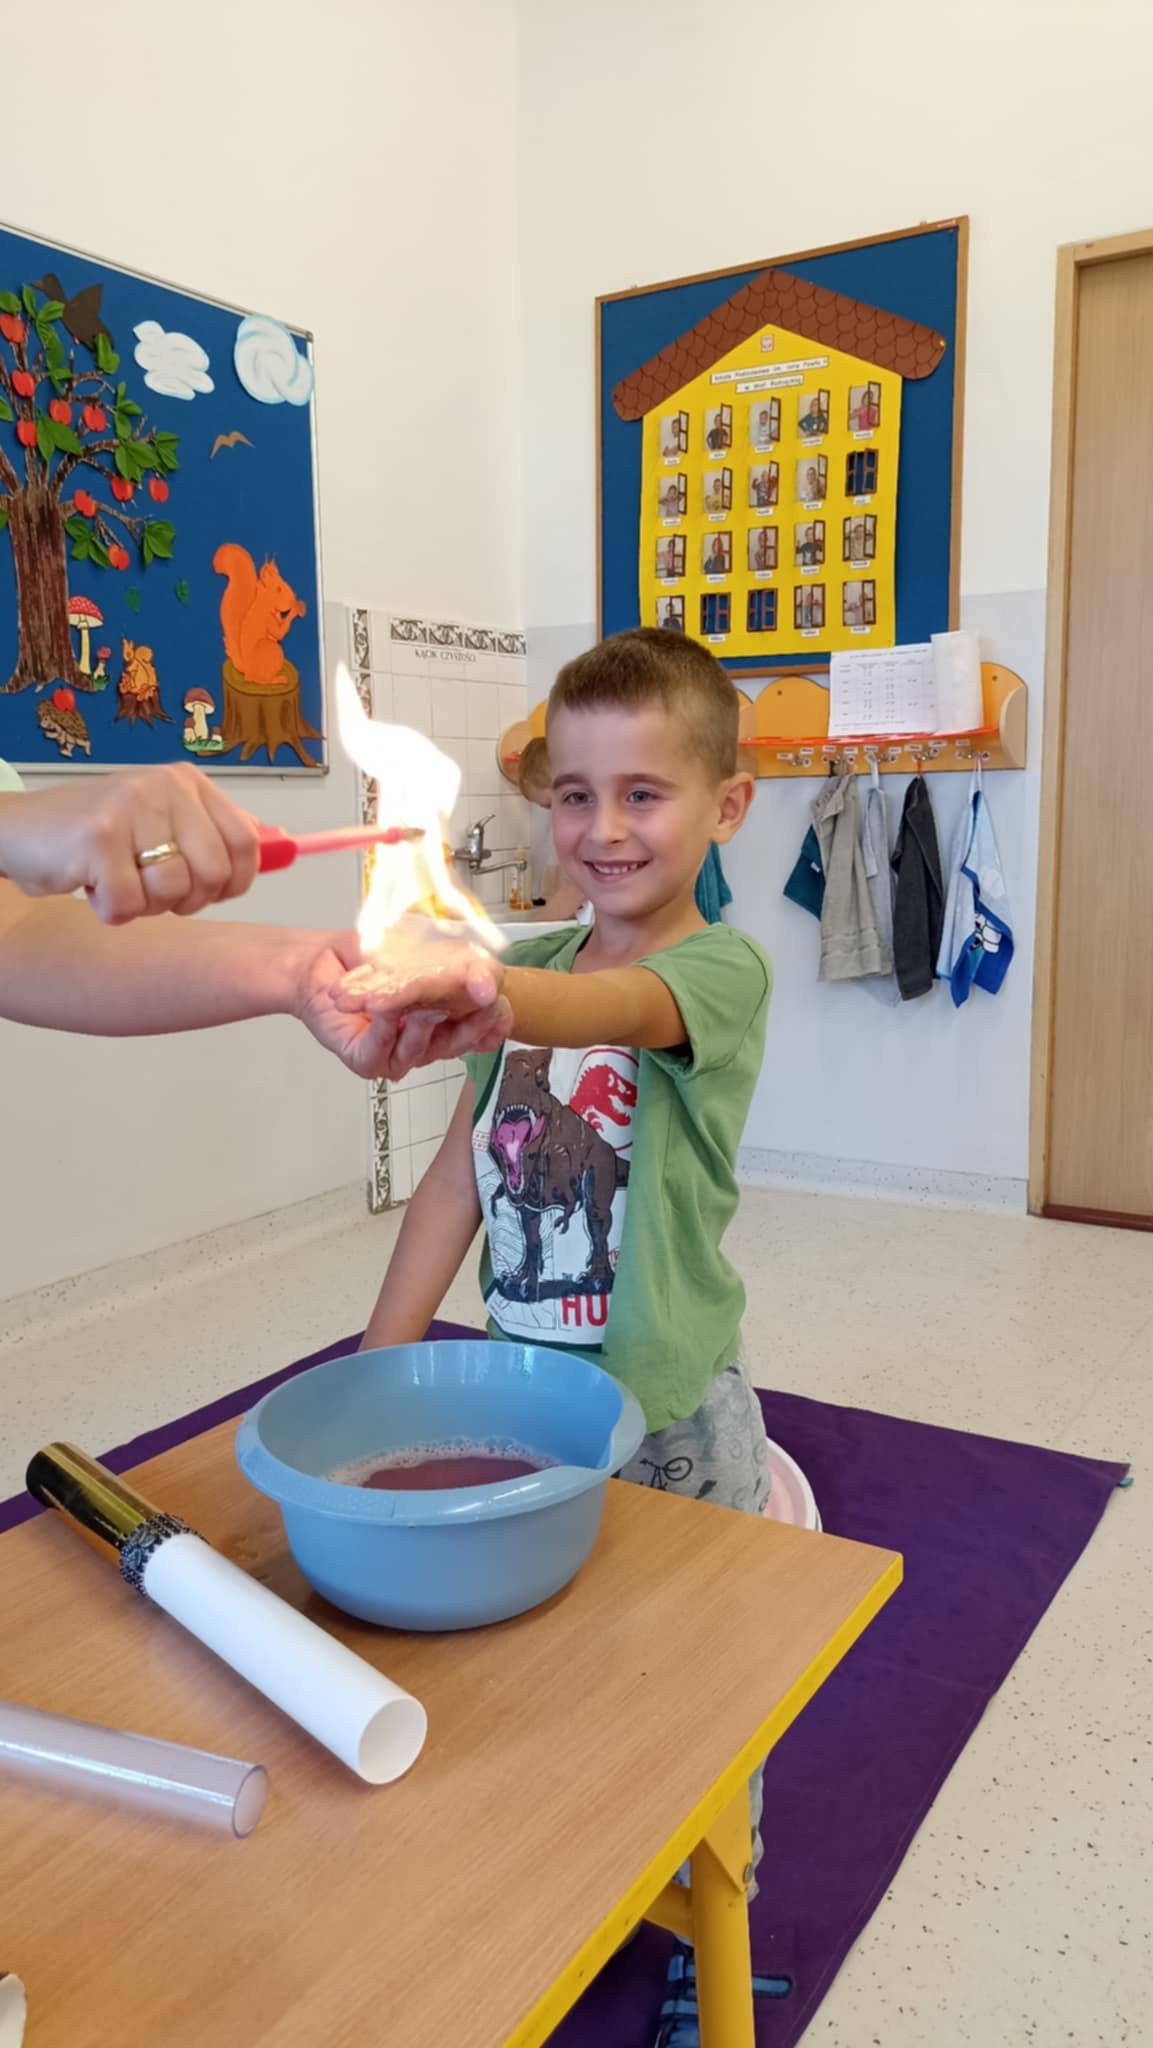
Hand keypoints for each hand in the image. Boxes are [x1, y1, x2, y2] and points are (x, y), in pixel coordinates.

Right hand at [0, 765, 259, 923]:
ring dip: (145, 905)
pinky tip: (92, 886)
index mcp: (188, 782)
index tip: (204, 891)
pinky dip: (112, 910)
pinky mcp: (98, 835)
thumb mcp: (160, 822)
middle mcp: (165, 786)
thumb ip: (210, 832)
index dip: (231, 883)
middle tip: (150, 889)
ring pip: (174, 890)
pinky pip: (130, 903)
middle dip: (186, 900)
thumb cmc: (94, 838)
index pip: (246, 843)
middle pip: (214, 872)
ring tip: (117, 882)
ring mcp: (132, 806)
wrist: (19, 832)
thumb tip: (274, 847)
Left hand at [297, 930, 511, 1080]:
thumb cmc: (369, 955)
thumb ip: (461, 964)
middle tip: (479, 998)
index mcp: (448, 1017)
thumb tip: (487, 982)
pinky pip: (381, 1049)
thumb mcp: (424, 948)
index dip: (496, 1019)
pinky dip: (383, 1025)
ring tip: (424, 1001)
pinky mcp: (364, 1059)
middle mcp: (426, 1040)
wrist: (321, 959)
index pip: (484, 1026)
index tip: (502, 1003)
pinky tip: (381, 1004)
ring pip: (422, 1049)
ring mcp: (396, 1053)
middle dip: (472, 1022)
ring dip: (423, 1023)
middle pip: (459, 1041)